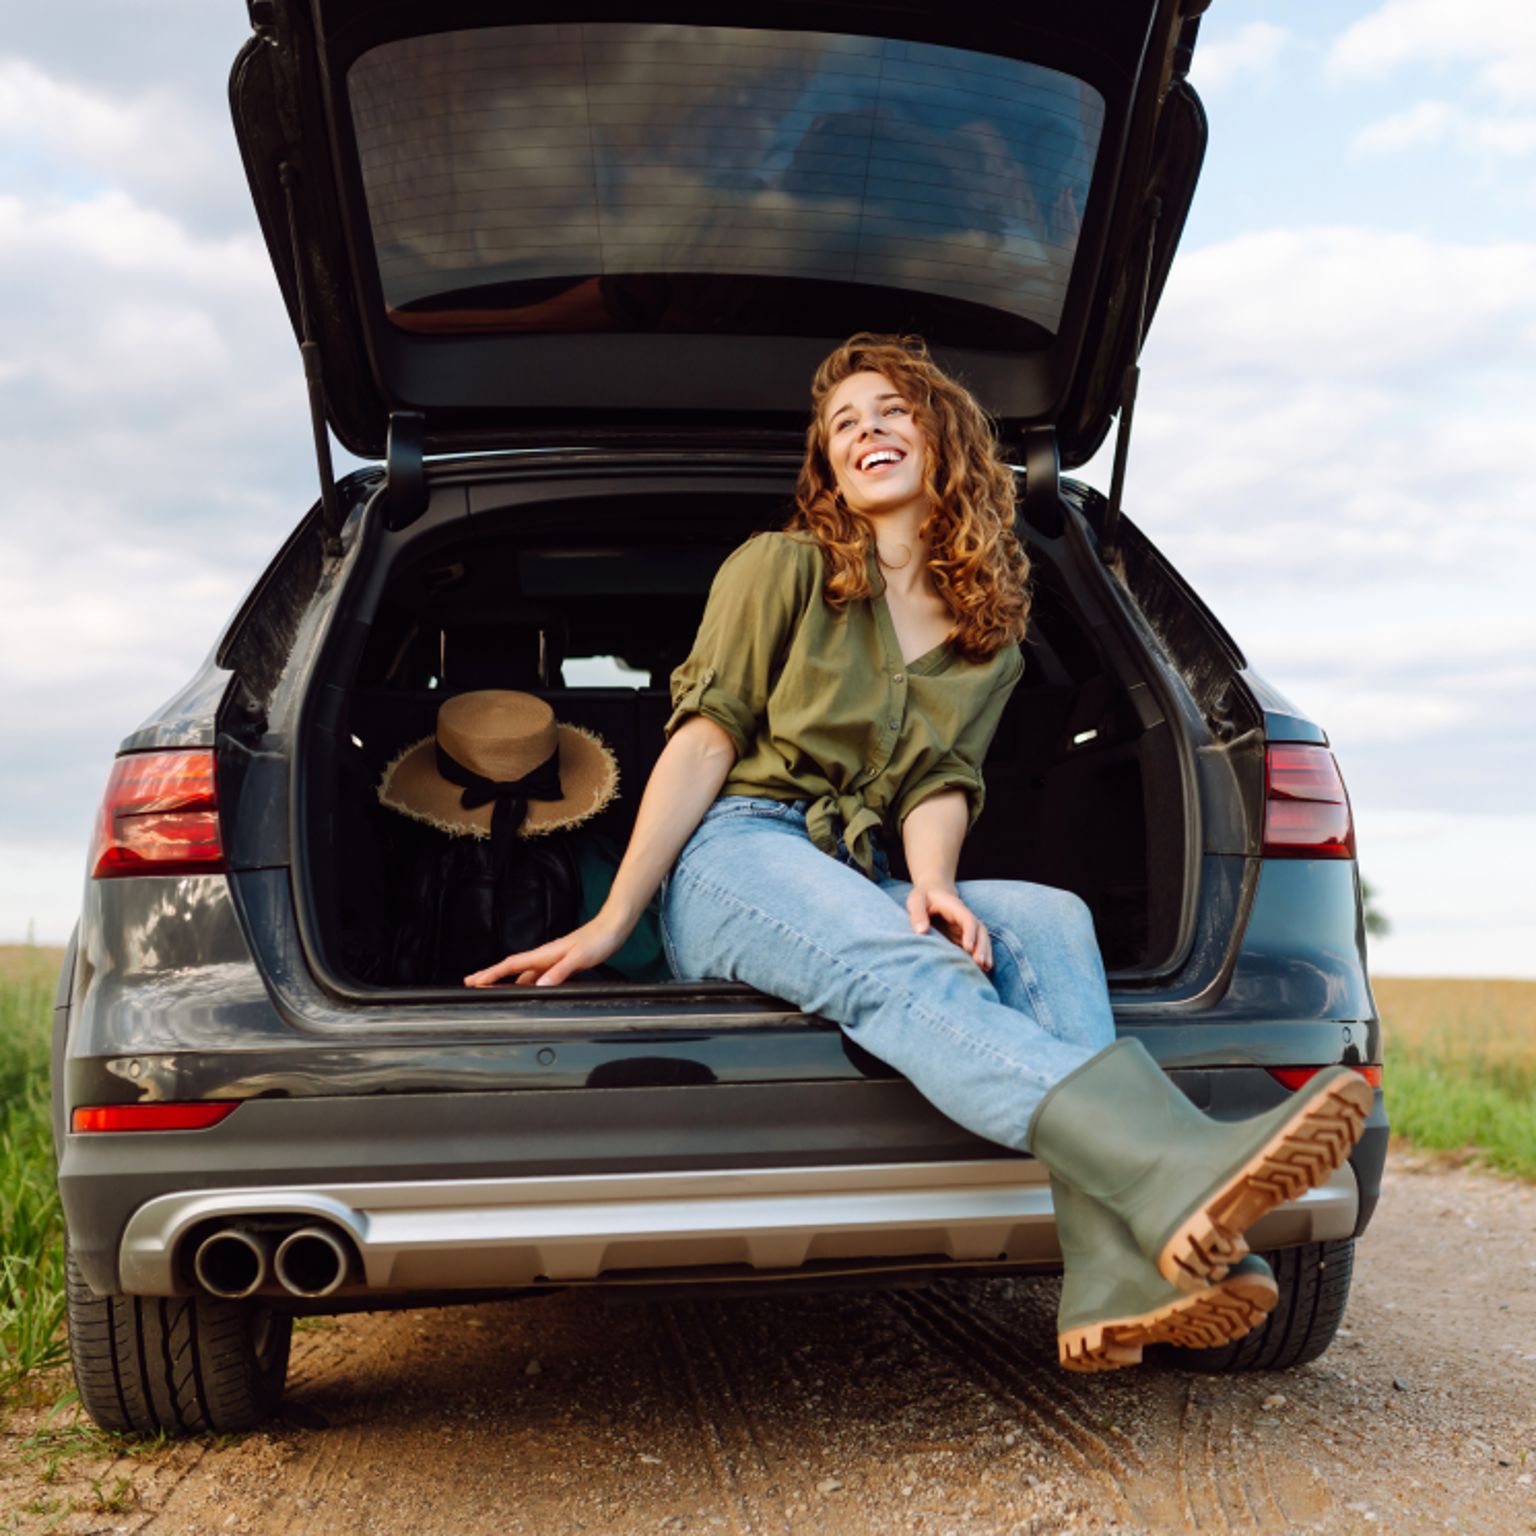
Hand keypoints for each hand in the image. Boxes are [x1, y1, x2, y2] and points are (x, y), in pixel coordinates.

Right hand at [464, 911, 630, 987]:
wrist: (613, 927)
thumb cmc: (598, 940)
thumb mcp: (579, 957)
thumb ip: (560, 971)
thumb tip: (540, 986)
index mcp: (545, 954)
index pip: (511, 964)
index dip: (491, 973)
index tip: (474, 980)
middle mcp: (545, 956)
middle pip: (512, 968)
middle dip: (491, 975)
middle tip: (472, 984)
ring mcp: (553, 959)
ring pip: (524, 972)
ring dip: (508, 980)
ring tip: (493, 990)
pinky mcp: (562, 962)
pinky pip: (538, 974)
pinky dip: (527, 982)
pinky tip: (529, 989)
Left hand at [905, 884, 992, 971]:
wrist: (931, 893)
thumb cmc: (923, 897)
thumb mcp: (916, 900)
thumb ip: (918, 914)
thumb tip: (921, 932)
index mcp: (955, 907)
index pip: (967, 919)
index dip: (970, 932)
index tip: (968, 947)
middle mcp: (965, 918)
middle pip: (980, 931)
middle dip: (982, 946)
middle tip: (979, 963)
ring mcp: (965, 928)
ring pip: (982, 939)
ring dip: (985, 953)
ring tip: (985, 969)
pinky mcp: (963, 937)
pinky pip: (975, 947)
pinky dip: (980, 956)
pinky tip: (981, 970)